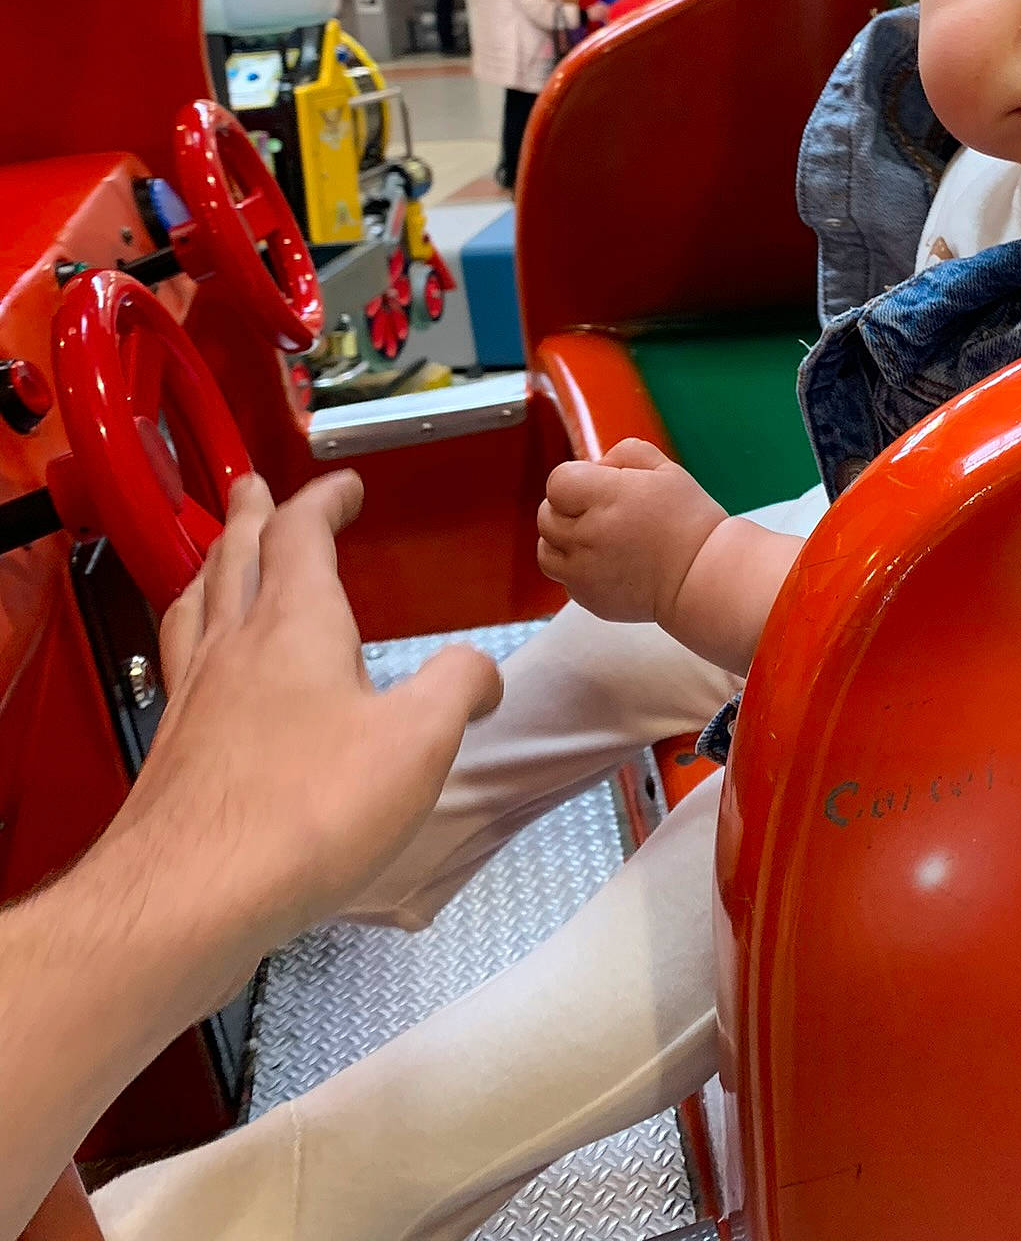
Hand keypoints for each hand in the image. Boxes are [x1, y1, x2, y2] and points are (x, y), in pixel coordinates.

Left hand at [113, 471, 502, 1002]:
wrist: (189, 898)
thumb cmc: (305, 812)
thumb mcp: (417, 744)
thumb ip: (459, 689)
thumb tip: (483, 672)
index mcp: (295, 622)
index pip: (301, 532)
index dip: (325, 499)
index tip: (345, 485)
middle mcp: (235, 644)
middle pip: (235, 554)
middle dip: (252, 514)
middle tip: (256, 488)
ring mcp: (195, 696)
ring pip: (197, 603)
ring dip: (214, 564)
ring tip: (220, 557)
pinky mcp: (174, 749)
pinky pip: (182, 661)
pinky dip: (196, 633)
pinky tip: (206, 665)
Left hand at [537, 439, 725, 629]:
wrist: (702, 578)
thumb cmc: (689, 522)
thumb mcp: (666, 469)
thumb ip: (625, 453)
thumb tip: (597, 465)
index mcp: (606, 499)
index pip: (557, 482)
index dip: (575, 479)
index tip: (598, 486)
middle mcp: (589, 536)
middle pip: (546, 515)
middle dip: (567, 508)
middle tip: (600, 511)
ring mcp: (584, 572)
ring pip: (546, 550)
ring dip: (562, 539)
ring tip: (595, 538)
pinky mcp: (588, 599)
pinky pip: (564, 578)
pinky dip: (576, 569)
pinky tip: (607, 562)